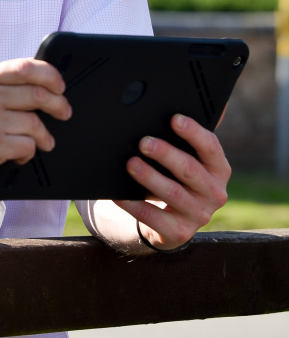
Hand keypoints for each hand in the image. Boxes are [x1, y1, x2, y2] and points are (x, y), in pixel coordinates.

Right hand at [0, 58, 70, 193]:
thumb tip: (33, 87)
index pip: (25, 68)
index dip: (50, 75)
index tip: (59, 85)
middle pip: (38, 95)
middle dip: (59, 105)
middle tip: (64, 112)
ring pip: (36, 123)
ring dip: (45, 136)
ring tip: (44, 142)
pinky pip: (28, 146)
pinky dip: (29, 153)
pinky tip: (20, 155)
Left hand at [113, 113, 229, 250]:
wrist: (167, 221)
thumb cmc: (174, 179)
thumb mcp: (184, 159)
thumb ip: (185, 138)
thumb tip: (181, 105)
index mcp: (217, 170)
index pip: (210, 148)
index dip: (193, 133)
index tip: (174, 118)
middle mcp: (214, 193)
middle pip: (190, 170)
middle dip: (166, 154)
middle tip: (143, 142)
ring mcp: (198, 215)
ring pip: (171, 193)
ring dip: (150, 177)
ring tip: (130, 164)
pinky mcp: (178, 233)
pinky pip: (152, 217)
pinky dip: (134, 205)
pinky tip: (118, 195)